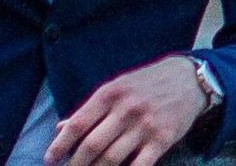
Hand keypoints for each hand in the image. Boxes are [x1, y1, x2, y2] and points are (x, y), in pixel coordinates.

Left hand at [43, 55, 206, 165]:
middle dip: (75, 164)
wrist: (186, 79)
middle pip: (92, 145)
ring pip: (112, 159)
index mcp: (109, 93)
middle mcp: (124, 109)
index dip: (60, 144)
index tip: (49, 160)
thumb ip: (90, 110)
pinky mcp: (162, 140)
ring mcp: (144, 126)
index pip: (78, 123)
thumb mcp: (116, 88)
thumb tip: (61, 128)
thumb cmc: (145, 84)